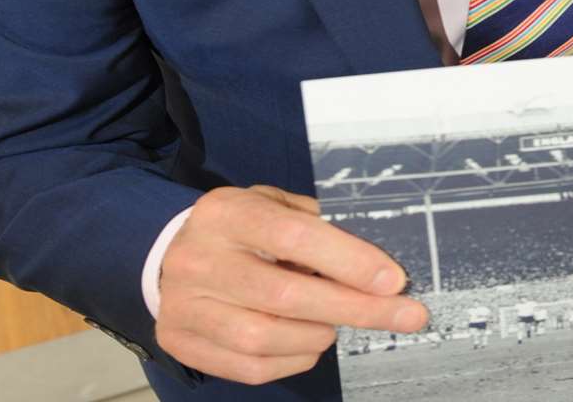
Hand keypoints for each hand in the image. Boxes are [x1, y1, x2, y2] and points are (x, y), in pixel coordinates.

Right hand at [154, 185, 426, 383]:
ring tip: (337, 323)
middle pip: (286, 294)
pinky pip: (251, 366)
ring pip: (266, 337)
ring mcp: (185, 305)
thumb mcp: (273, 206)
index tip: (393, 280)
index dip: (349, 260)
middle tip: (404, 315)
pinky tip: (309, 342)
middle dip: (355, 308)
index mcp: (226, 213)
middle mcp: (199, 259)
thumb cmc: (240, 231)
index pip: (294, 236)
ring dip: (320, 335)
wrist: (169, 256)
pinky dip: (294, 358)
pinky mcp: (182, 342)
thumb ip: (317, 225)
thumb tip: (377, 263)